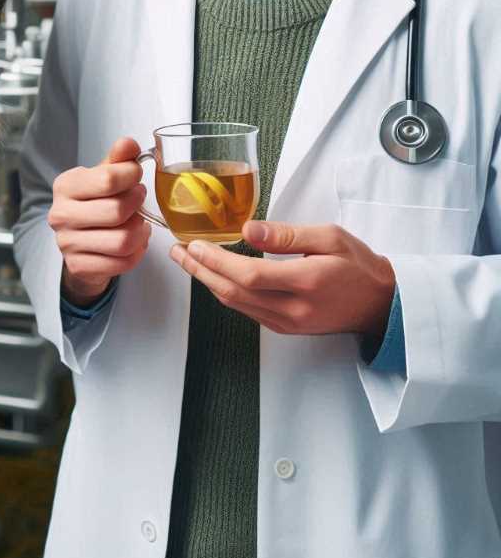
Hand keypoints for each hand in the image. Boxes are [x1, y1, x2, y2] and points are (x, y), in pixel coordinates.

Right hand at [49, 136, 150, 306]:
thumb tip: (128, 144)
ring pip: (123, 240)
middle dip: (137, 204)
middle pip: (117, 211)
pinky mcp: (79, 266)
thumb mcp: (103, 176)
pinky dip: (137, 252)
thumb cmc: (94, 202)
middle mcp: (60, 215)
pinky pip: (122, 262)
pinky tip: (135, 241)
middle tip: (139, 199)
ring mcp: (67, 243)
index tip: (136, 175)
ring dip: (140, 230)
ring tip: (139, 222)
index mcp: (65, 185)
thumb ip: (118, 159)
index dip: (131, 175)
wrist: (79, 241)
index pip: (108, 179)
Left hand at [169, 219, 395, 338]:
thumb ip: (288, 235)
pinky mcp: (286, 327)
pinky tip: (215, 277)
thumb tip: (249, 230)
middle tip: (177, 252)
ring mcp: (288, 322)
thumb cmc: (358, 265)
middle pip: (234, 293)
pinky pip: (248, 311)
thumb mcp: (330, 237)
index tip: (194, 244)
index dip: (216, 261)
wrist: (381, 305)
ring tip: (187, 262)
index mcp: (306, 282)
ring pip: (237, 304)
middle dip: (201, 271)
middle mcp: (293, 309)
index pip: (249, 275)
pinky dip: (226, 292)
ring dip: (208, 283)